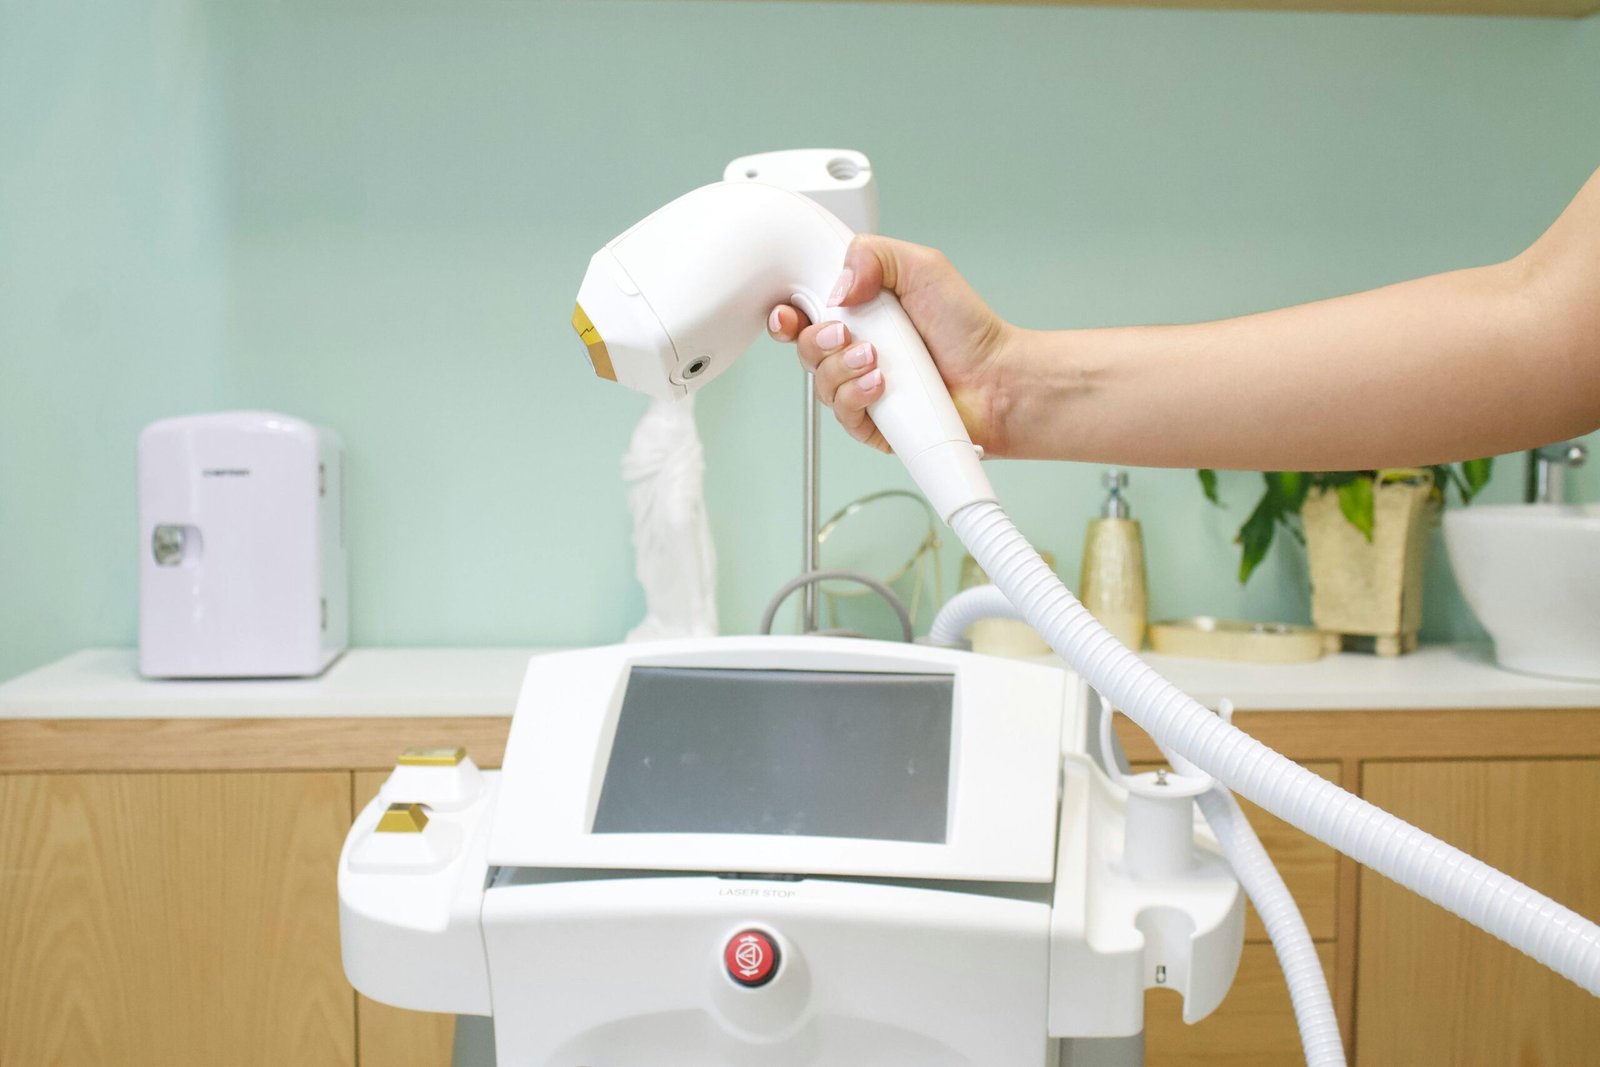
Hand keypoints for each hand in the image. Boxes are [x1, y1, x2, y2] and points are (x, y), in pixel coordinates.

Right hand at [767, 235, 1016, 454]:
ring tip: (876, 358)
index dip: (788, 314)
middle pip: (804, 349)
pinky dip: (855, 396)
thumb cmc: (967, 328)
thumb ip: (872, 254)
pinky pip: (842, 413)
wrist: (996, 379)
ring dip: (842, 368)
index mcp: (860, 313)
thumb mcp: (921, 266)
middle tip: (843, 333)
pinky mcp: (872, 422)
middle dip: (816, 341)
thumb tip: (837, 286)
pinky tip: (880, 384)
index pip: (805, 313)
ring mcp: (862, 387)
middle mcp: (855, 350)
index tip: (790, 313)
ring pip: (820, 383)